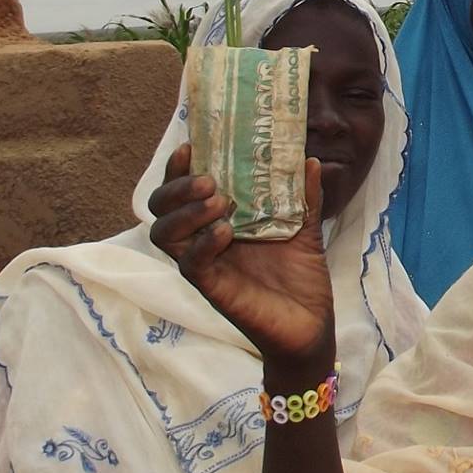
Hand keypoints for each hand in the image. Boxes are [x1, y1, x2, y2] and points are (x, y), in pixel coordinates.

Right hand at [151, 144, 335, 365]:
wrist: (312, 326)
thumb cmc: (301, 278)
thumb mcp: (305, 229)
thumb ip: (304, 196)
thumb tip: (309, 158)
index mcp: (219, 222)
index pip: (181, 192)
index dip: (178, 169)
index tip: (190, 146)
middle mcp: (204, 242)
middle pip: (161, 209)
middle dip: (176, 187)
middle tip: (208, 180)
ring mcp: (206, 266)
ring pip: (164, 235)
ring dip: (185, 212)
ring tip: (216, 200)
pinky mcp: (214, 289)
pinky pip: (190, 265)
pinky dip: (202, 245)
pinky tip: (225, 232)